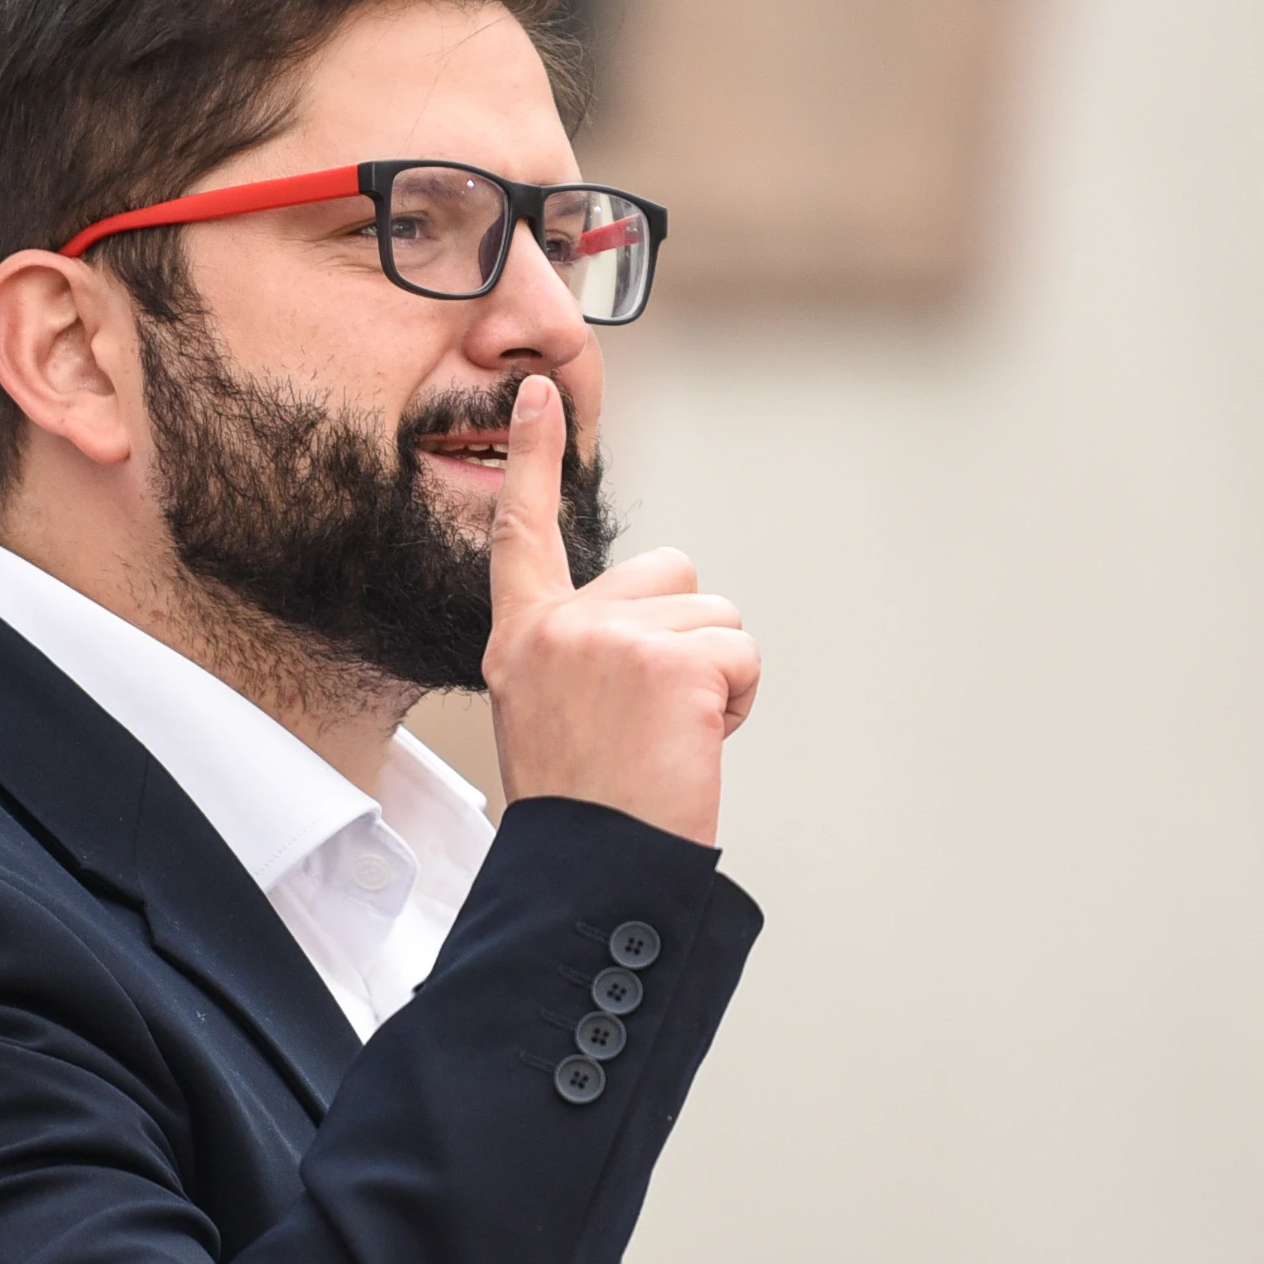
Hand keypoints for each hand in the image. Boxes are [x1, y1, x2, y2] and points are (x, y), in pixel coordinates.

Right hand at [482, 375, 758, 844]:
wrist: (591, 870)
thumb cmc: (585, 807)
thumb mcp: (552, 713)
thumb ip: (585, 652)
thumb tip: (647, 631)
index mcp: (523, 638)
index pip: (522, 532)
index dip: (530, 458)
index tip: (537, 393)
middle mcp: (561, 626)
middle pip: (672, 574)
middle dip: (687, 635)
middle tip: (651, 717)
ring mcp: (613, 638)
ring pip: (718, 619)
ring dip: (714, 679)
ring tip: (667, 740)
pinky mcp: (669, 662)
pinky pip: (740, 655)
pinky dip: (735, 702)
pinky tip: (691, 744)